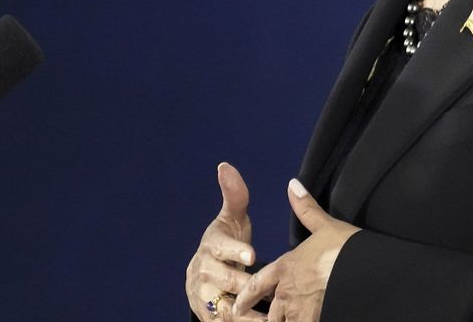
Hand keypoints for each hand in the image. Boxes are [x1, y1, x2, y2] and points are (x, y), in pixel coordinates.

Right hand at [185, 163, 257, 320]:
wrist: (203, 276)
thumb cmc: (225, 243)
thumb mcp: (231, 220)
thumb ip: (234, 196)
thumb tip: (225, 166)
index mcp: (210, 247)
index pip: (221, 248)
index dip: (236, 251)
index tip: (252, 255)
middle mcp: (202, 273)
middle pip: (225, 281)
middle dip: (246, 286)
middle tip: (270, 290)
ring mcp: (203, 297)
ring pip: (225, 308)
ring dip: (246, 312)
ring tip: (270, 316)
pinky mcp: (207, 317)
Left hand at [232, 179, 359, 321]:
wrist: (363, 269)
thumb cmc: (344, 247)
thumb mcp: (324, 225)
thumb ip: (306, 208)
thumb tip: (292, 185)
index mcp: (285, 267)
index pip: (258, 284)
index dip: (247, 296)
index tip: (239, 305)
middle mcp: (286, 290)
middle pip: (269, 311)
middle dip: (266, 318)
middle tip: (259, 321)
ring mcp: (299, 309)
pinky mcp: (313, 319)